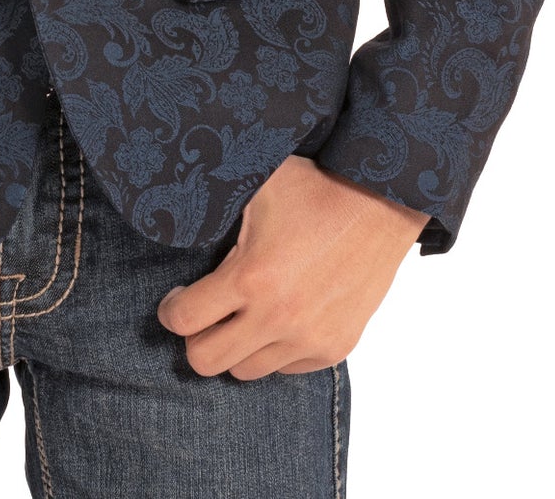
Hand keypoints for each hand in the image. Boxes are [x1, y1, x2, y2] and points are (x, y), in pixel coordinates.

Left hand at [155, 156, 429, 379]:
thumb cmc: (315, 186)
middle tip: (203, 312)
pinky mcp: (335, 347)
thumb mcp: (256, 184)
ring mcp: (309, 338)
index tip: (176, 298)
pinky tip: (278, 315)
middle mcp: (279, 317)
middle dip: (195, 337)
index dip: (171, 309)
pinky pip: (287, 368)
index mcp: (251, 277)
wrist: (383, 201)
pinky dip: (275, 349)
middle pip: (206, 361)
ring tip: (243, 313)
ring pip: (247, 371)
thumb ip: (214, 204)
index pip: (183, 320)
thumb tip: (173, 204)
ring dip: (237, 346)